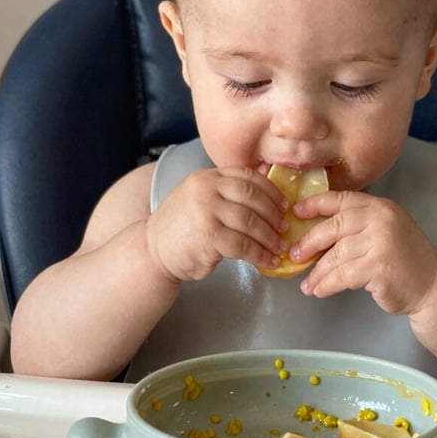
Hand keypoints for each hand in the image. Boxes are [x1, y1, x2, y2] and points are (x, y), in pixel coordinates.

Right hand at [146, 167, 287, 282]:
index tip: (284, 204)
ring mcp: (206, 212)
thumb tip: (269, 199)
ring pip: (251, 222)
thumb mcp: (201, 198)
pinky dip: (260, 255)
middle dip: (274, 214)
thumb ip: (226, 194)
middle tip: (284, 228)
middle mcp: (207, 189)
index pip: (248, 176)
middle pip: (253, 197)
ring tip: (279, 247)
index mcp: (208, 177)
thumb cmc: (182, 227)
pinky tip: (267, 261)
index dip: (271, 190)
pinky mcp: (208, 237)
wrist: (151, 250)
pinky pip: (243, 245)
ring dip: (270, 237)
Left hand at [292, 191, 436, 315]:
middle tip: (295, 254)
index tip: (295, 212)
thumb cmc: (403, 257)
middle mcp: (381, 220)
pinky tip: (320, 290)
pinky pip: (343, 276)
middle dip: (309, 242)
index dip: (315, 203)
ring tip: (307, 284)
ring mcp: (381, 243)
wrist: (433, 282)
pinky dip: (327, 284)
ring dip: (317, 272)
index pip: (341, 199)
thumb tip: (313, 232)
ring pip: (336, 255)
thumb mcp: (383, 230)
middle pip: (334, 227)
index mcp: (379, 207)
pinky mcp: (379, 268)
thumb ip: (357, 225)